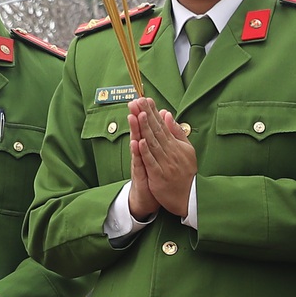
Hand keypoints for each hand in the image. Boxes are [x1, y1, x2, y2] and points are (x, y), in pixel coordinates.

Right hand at [126, 97, 157, 219]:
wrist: (146, 198)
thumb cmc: (152, 175)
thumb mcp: (156, 155)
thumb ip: (158, 137)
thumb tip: (161, 119)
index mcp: (148, 147)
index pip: (147, 127)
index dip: (146, 113)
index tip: (144, 98)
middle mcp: (141, 152)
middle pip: (139, 131)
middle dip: (137, 116)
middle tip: (134, 101)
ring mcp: (139, 163)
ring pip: (136, 144)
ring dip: (135, 130)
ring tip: (134, 117)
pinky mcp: (139, 174)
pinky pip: (138, 162)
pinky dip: (137, 153)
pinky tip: (136, 143)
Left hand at [133, 98, 197, 216]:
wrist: (189, 197)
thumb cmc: (186, 173)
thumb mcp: (186, 150)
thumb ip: (176, 132)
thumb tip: (167, 114)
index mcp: (176, 145)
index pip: (162, 125)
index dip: (153, 112)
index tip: (145, 99)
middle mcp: (170, 152)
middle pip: (156, 130)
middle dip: (146, 114)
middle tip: (138, 100)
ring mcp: (164, 164)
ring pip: (153, 143)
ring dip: (145, 128)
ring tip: (138, 114)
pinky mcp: (159, 176)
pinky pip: (151, 162)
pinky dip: (145, 151)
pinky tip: (140, 140)